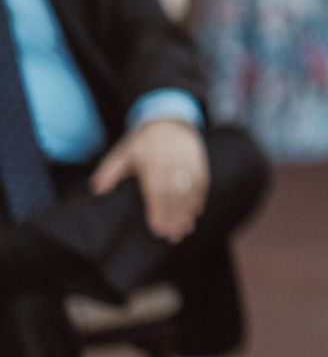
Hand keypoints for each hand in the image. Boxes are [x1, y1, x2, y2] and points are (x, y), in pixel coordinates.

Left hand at [90, 119, 209, 242]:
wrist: (168, 119)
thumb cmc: (142, 141)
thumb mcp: (123, 152)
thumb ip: (110, 171)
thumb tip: (96, 189)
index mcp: (151, 160)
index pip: (156, 190)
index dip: (158, 211)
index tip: (157, 229)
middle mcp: (171, 161)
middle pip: (174, 194)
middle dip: (174, 217)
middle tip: (173, 236)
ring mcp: (187, 160)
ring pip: (189, 190)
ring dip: (187, 212)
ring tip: (184, 230)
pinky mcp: (199, 160)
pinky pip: (202, 182)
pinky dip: (200, 199)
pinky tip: (196, 213)